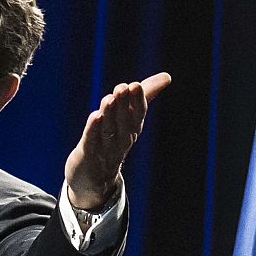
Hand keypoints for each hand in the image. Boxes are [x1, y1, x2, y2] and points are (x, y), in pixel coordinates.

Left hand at [63, 71, 171, 209]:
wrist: (94, 178)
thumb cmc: (113, 140)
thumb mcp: (129, 116)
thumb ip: (145, 96)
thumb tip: (167, 77)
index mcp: (132, 129)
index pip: (138, 114)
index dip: (138, 101)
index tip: (136, 85)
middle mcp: (121, 139)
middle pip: (124, 120)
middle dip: (124, 104)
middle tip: (123, 87)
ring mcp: (105, 148)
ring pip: (109, 129)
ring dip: (110, 114)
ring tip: (109, 98)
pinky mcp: (88, 154)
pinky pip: (92, 141)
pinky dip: (94, 130)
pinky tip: (95, 117)